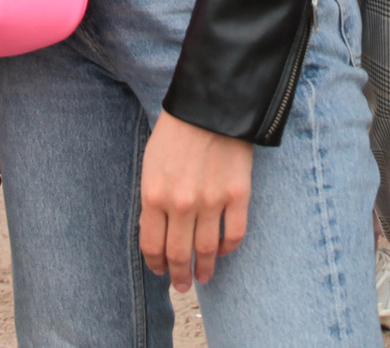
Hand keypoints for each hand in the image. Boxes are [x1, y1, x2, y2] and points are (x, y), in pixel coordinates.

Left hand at [139, 112, 251, 290]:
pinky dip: (228, 248)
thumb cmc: (176, 131)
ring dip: (204, 270)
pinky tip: (223, 250)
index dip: (156, 264)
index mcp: (154, 195)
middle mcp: (181, 204)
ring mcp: (212, 201)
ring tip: (204, 277)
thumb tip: (159, 234)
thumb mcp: (151, 164)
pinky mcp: (238, 194)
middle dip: (179, 275)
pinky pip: (234, 234)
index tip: (161, 271)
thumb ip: (154, 200)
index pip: (152, 245)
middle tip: (182, 285)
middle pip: (179, 255)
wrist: (211, 104)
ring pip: (206, 251)